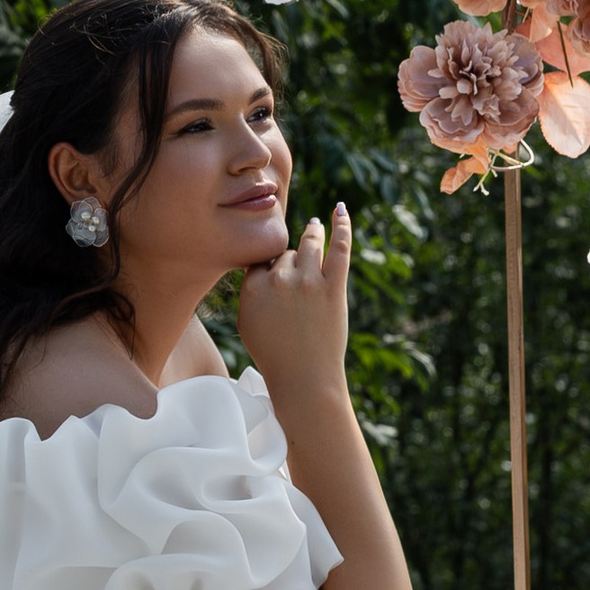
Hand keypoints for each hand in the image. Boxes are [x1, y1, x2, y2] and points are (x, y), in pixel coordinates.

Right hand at [235, 203, 351, 397]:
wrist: (304, 380)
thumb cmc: (274, 356)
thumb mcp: (247, 323)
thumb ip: (251, 292)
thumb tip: (260, 269)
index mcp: (253, 287)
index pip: (262, 259)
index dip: (270, 267)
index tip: (275, 273)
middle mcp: (279, 279)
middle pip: (286, 254)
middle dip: (291, 263)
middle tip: (297, 276)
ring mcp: (308, 282)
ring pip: (309, 244)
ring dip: (312, 234)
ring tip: (315, 228)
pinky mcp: (333, 288)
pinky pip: (340, 248)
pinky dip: (342, 226)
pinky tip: (340, 210)